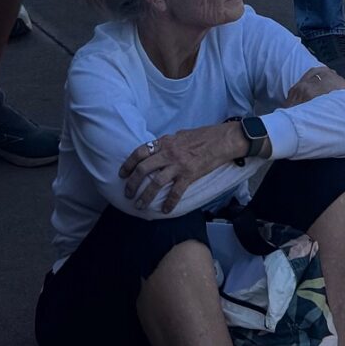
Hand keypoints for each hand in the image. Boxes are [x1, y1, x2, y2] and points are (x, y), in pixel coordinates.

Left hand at [122, 123, 244, 214]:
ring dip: (145, 196)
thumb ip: (167, 144)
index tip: (122, 174)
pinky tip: (165, 210)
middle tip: (127, 194)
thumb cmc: (203, 136)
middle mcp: (169, 153)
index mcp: (165, 142)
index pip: (140, 152)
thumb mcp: (180, 135)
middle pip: (144, 169)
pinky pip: (176, 192)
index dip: (128, 164)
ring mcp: (179, 165)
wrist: (222, 140)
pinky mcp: (190, 175)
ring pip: (156, 183)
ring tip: (139, 205)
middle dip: (132, 183)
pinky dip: (169, 202)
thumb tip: (158, 150)